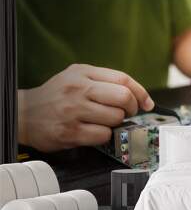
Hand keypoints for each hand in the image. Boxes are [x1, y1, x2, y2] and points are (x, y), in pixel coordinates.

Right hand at [18, 64, 153, 151]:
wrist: (25, 113)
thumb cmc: (57, 96)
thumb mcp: (78, 78)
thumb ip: (106, 82)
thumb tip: (138, 97)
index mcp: (83, 73)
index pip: (123, 79)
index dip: (140, 93)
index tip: (147, 104)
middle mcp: (79, 89)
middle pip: (123, 97)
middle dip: (130, 109)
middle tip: (125, 113)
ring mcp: (74, 111)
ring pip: (115, 118)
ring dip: (115, 123)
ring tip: (103, 121)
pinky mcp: (70, 132)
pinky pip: (103, 135)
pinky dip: (104, 136)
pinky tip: (94, 131)